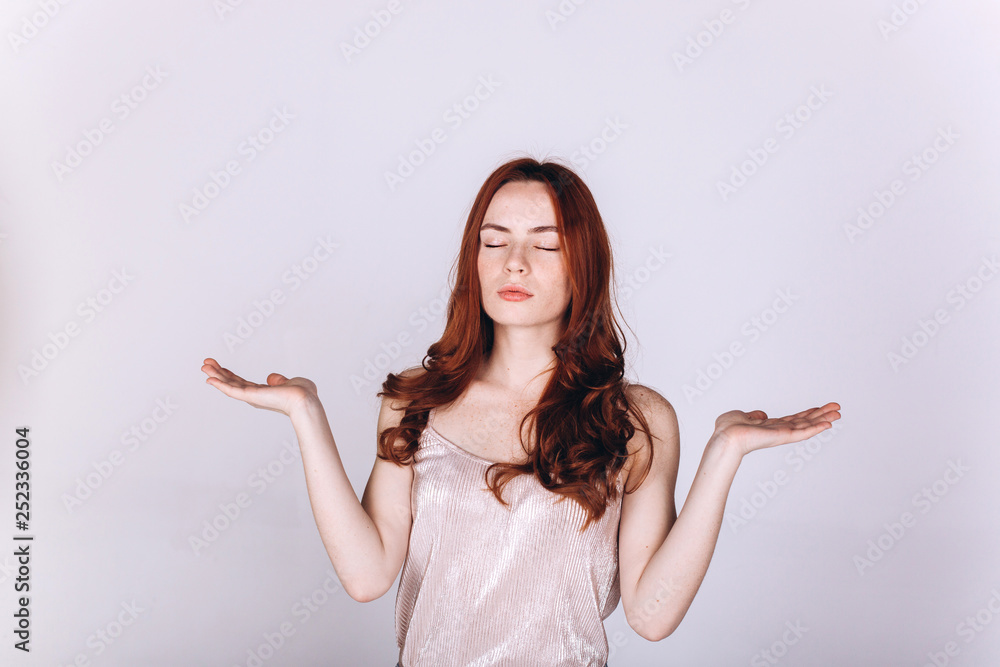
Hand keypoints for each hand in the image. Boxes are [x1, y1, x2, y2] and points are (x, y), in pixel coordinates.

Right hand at [201, 357, 317, 416]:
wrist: (305, 399)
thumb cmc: (302, 393)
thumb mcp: (288, 382)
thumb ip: (278, 380)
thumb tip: (271, 378)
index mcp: (262, 393)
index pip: (241, 383)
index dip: (229, 375)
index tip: (219, 367)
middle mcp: (254, 396)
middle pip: (231, 383)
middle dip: (218, 373)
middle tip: (205, 364)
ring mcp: (251, 397)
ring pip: (229, 385)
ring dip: (215, 376)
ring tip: (203, 366)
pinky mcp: (251, 396)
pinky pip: (232, 391)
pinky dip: (220, 385)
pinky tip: (209, 379)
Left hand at [712, 402, 840, 457]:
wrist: (726, 437)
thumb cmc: (727, 429)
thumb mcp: (740, 416)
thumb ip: (753, 415)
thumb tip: (762, 414)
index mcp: (769, 426)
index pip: (792, 419)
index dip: (807, 414)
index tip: (819, 408)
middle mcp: (778, 431)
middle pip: (804, 422)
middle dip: (821, 415)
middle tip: (837, 408)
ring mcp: (782, 435)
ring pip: (807, 426)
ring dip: (824, 419)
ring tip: (839, 413)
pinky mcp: (783, 437)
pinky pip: (803, 432)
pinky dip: (816, 428)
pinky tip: (828, 423)